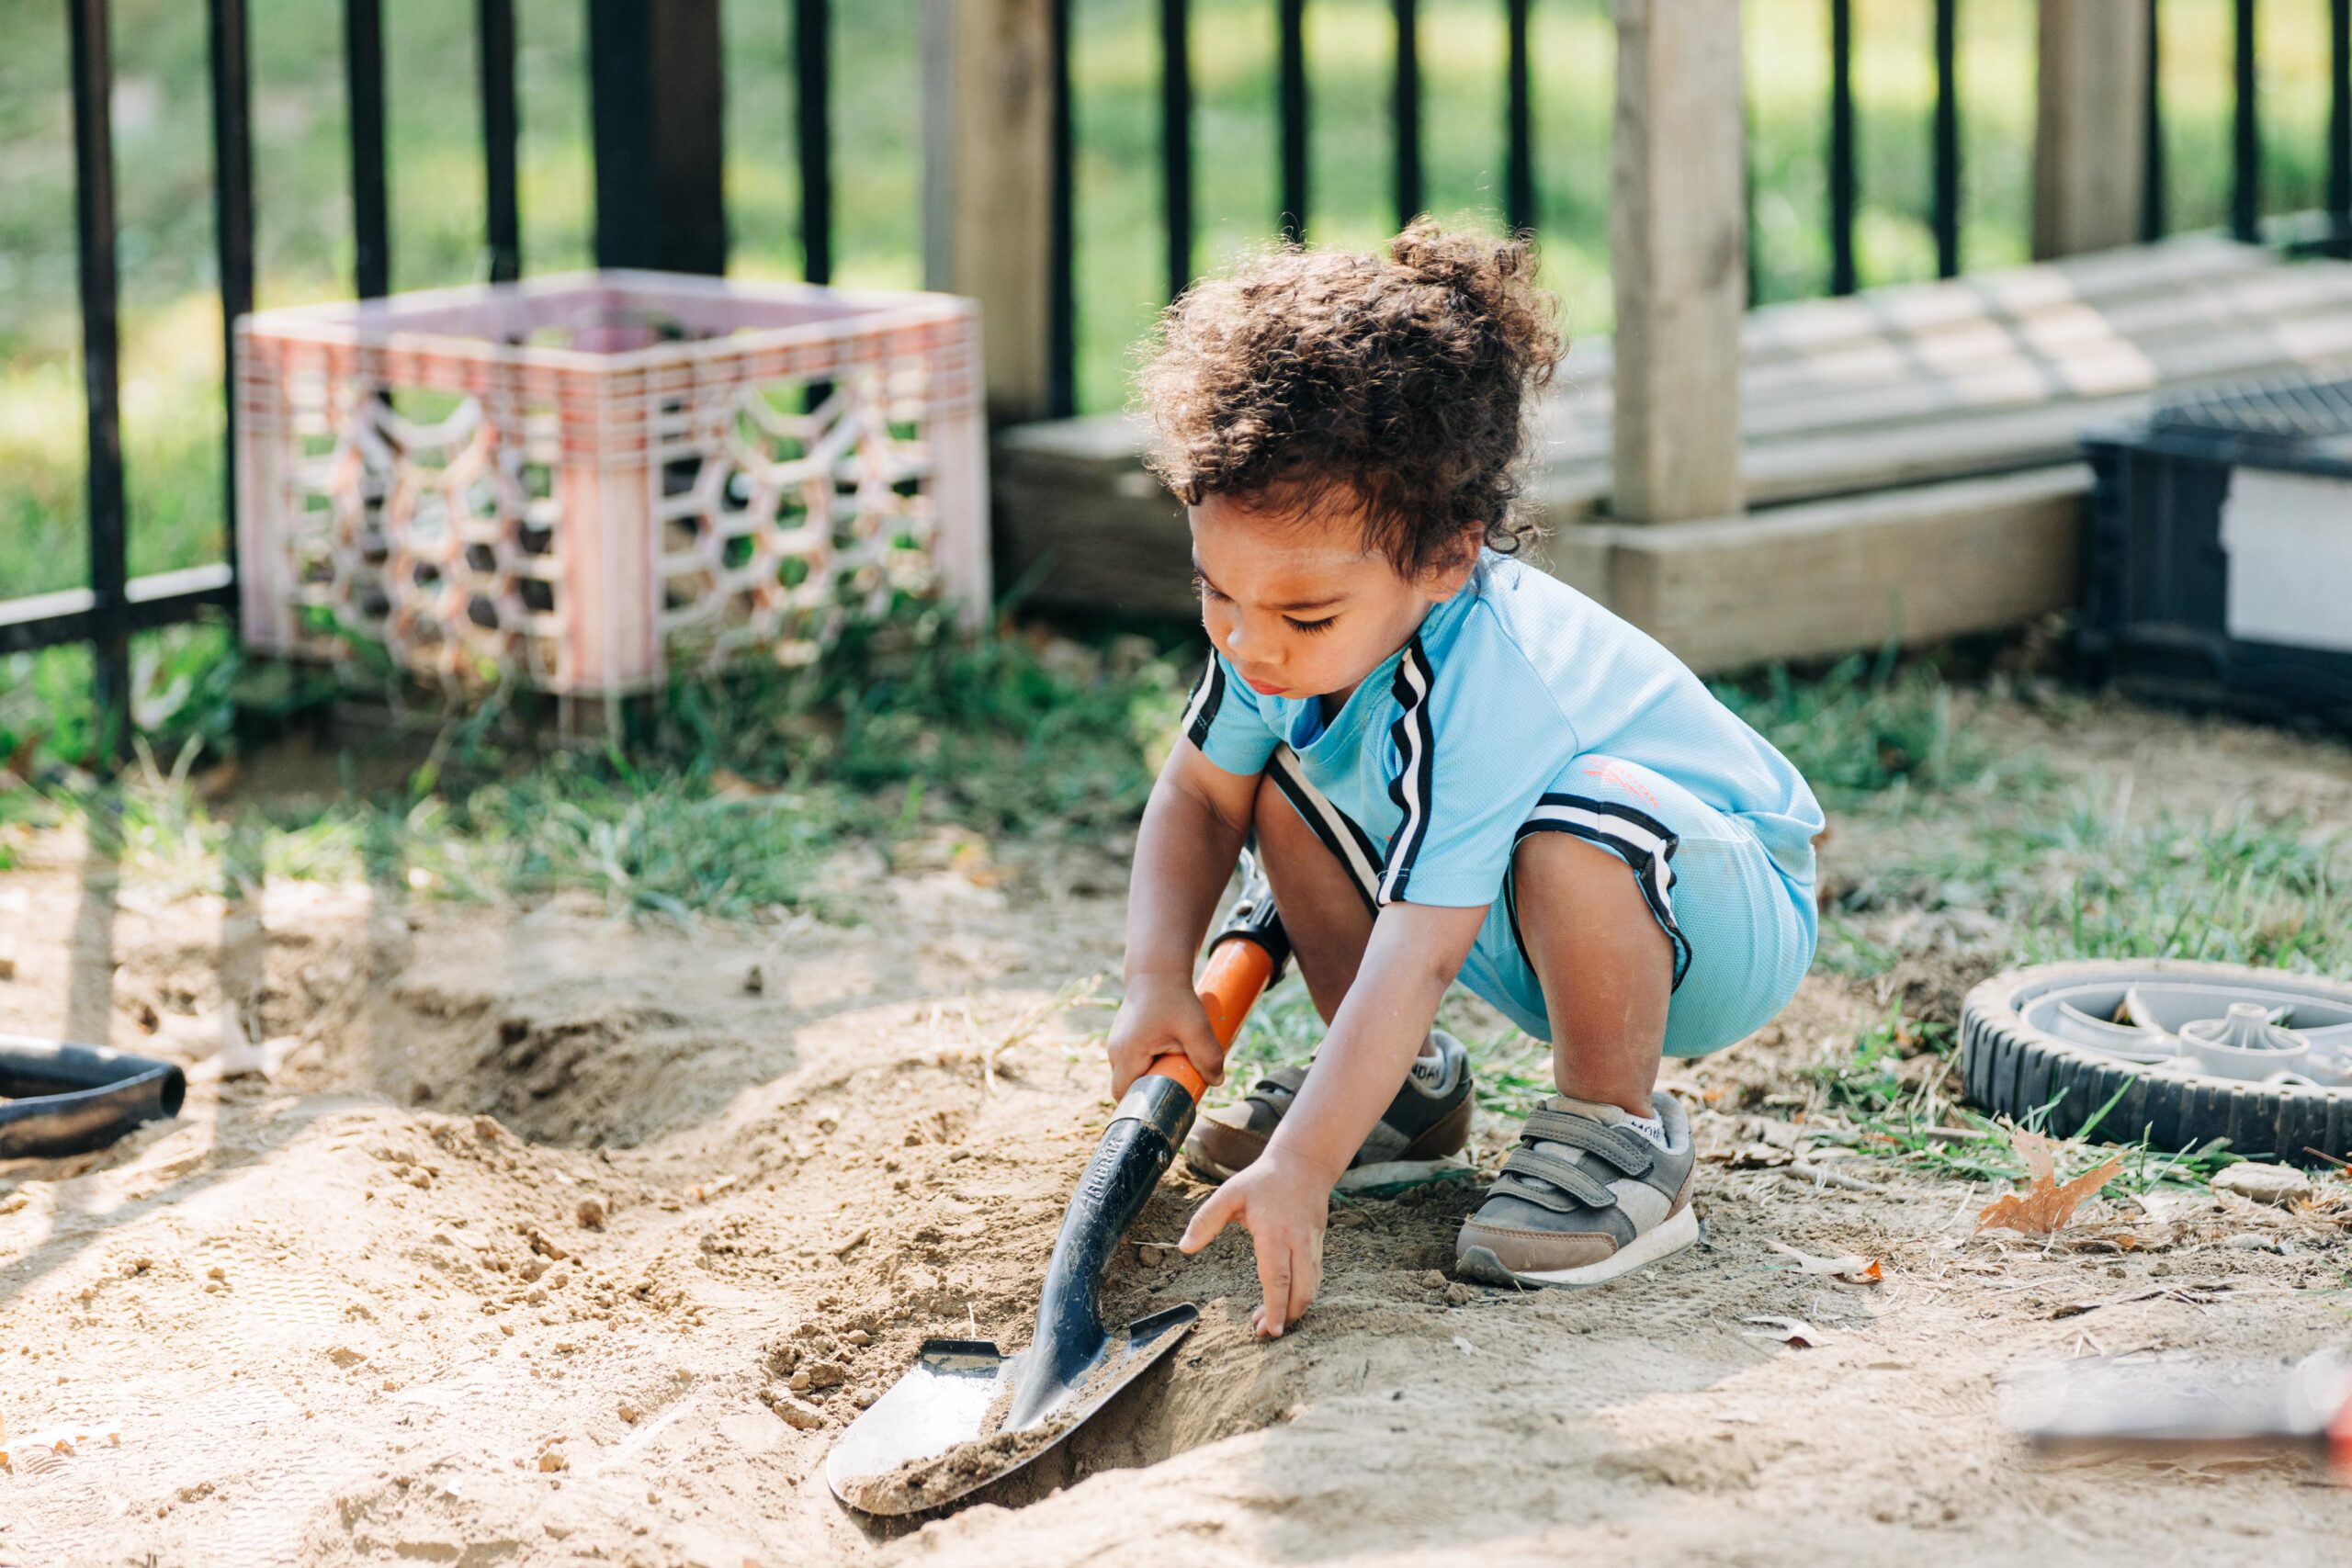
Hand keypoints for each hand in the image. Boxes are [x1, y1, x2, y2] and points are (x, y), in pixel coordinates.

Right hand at [1105, 972, 1224, 1096]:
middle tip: (1175, 1083)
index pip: (1122, 1095)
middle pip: (1126, 1087)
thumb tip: (1216, 1081)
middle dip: (1149, 1091)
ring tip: (1173, 1064)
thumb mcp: (1196, 1027)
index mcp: (1127, 1053)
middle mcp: (1115, 1051)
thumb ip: (1208, 1056)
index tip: (1163, 1103)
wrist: (1158, 972)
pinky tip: (1167, 1053)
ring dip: (1149, 1076)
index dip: (1140, 1105)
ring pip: (1129, 1074)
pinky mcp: (1123, 1038)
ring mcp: (1116, 1044)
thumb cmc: (1174, 998)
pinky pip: (1132, 1061)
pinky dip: (1147, 1064)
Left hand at [1177, 1151, 1328, 1337]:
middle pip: (1300, 1291)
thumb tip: (1183, 1247)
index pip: (1277, 1277)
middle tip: (1263, 1333)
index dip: (1274, 1307)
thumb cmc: (1263, 1180)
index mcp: (1275, 1232)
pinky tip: (1284, 1303)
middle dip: (1284, 1317)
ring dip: (1293, 1310)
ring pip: (1310, 1289)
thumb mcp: (1229, 1193)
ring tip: (1269, 1322)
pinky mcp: (1319, 1248)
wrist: (1304, 1164)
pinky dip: (1301, 1297)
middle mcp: (1299, 1243)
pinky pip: (1314, 1280)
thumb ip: (1205, 1220)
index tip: (1270, 1330)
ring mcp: (1312, 1246)